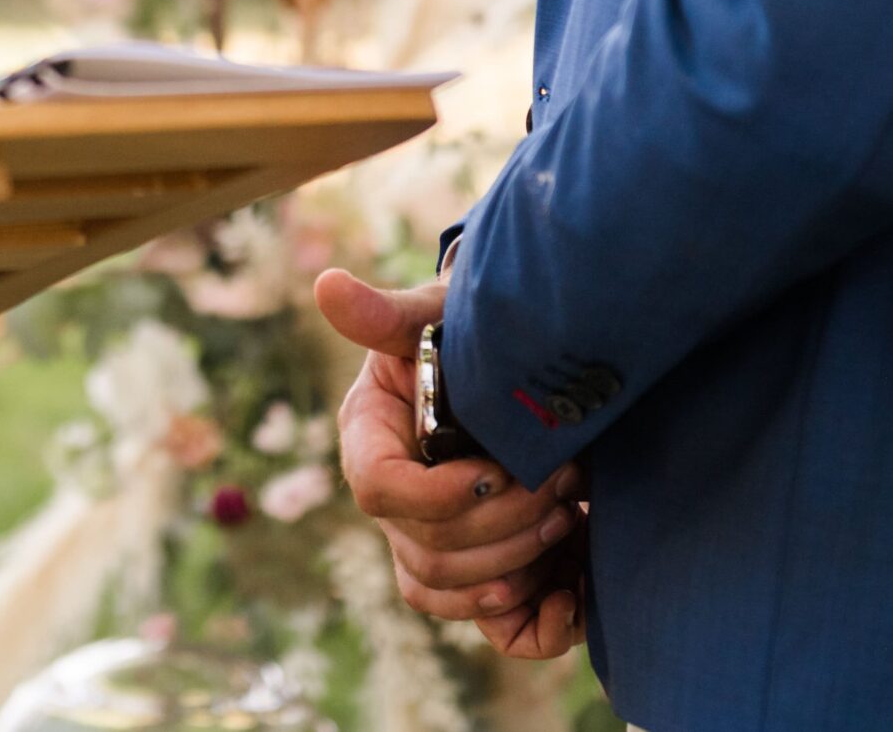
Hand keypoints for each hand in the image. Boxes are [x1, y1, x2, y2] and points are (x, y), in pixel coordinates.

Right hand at [314, 268, 588, 655]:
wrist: (507, 363)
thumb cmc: (465, 333)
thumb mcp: (434, 316)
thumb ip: (387, 313)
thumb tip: (327, 286)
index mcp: (369, 433)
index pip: (377, 486)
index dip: (431, 494)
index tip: (491, 473)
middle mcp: (385, 491)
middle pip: (419, 542)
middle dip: (498, 523)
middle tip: (562, 484)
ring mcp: (412, 530)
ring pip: (440, 581)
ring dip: (510, 559)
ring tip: (565, 514)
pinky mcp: (448, 559)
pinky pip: (453, 605)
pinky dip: (500, 606)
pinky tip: (549, 582)